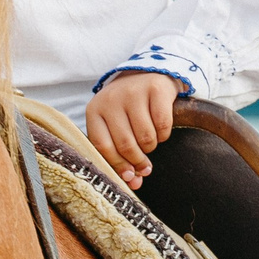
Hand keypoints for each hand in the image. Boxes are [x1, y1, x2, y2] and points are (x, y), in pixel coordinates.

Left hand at [84, 72, 180, 188]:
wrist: (145, 74)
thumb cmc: (126, 109)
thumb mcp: (115, 127)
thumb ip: (120, 155)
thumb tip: (135, 183)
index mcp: (94, 111)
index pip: (103, 147)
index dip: (118, 166)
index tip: (131, 176)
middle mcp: (111, 99)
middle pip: (126, 145)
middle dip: (138, 161)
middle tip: (145, 165)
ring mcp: (133, 92)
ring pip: (146, 137)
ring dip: (151, 147)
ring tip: (150, 141)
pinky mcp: (155, 89)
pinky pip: (163, 125)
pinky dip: (164, 134)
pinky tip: (160, 129)